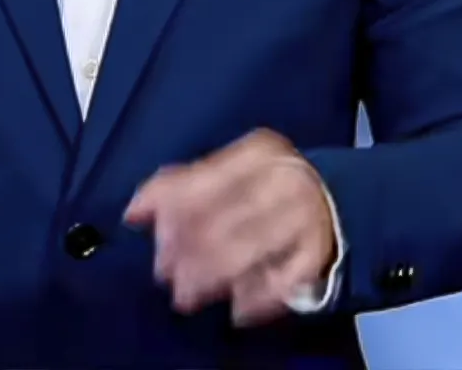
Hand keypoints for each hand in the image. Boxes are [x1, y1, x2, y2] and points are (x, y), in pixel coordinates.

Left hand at [123, 129, 335, 326]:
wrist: (327, 200)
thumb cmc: (261, 188)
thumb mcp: (225, 174)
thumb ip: (178, 187)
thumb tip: (133, 212)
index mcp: (259, 152)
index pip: (209, 178)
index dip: (176, 208)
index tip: (157, 238)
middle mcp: (286, 179)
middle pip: (229, 215)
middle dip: (191, 250)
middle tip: (166, 275)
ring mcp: (306, 215)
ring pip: (253, 246)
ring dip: (215, 275)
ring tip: (187, 295)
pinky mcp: (319, 250)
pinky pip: (287, 277)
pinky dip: (260, 297)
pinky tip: (237, 310)